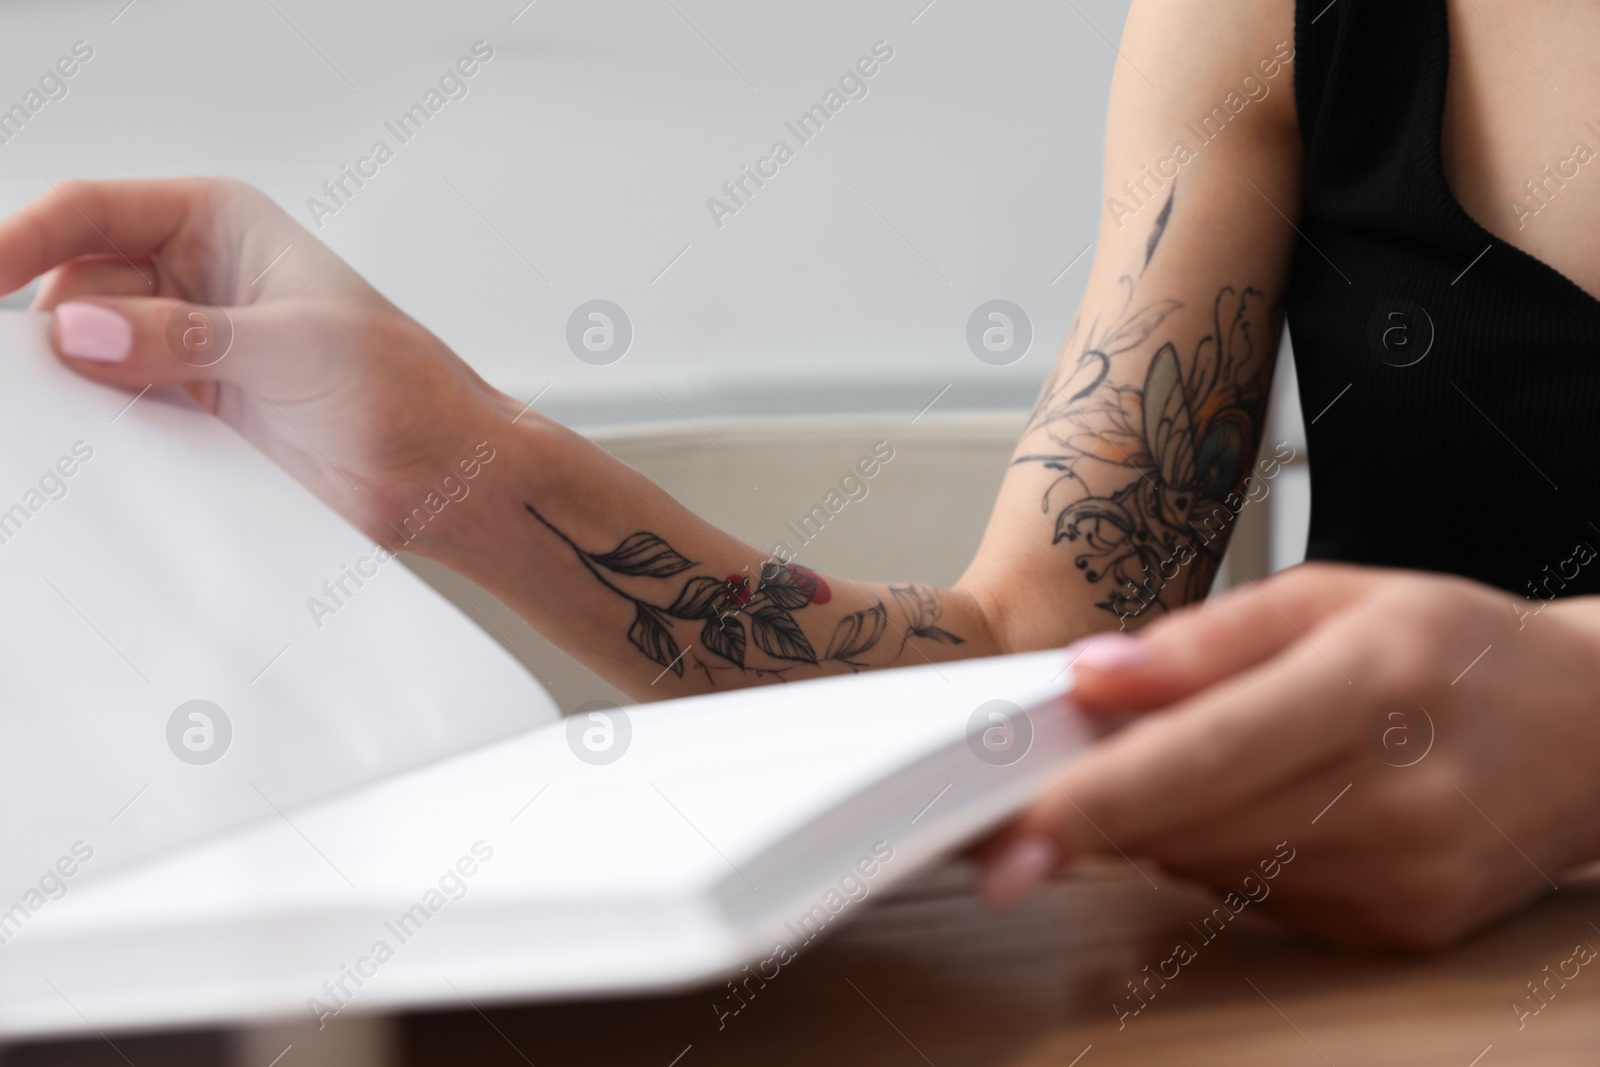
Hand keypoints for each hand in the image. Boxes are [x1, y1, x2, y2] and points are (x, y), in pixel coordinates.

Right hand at [0, 178, 512, 547]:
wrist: (445, 475)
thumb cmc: (405, 389)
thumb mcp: (297, 349)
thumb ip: (188, 338)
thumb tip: (83, 329)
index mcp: (219, 223)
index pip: (89, 212)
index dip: (20, 240)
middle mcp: (194, 276)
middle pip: (73, 282)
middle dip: (46, 326)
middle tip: (24, 378)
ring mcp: (187, 344)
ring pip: (87, 350)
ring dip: (68, 382)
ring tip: (51, 417)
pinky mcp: (190, 407)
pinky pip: (114, 405)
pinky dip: (94, 423)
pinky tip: (85, 446)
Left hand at [979, 563, 1599, 947]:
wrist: (1593, 733)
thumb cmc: (1453, 647)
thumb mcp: (1329, 598)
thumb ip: (1201, 641)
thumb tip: (1088, 677)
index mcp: (1373, 685)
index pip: (1206, 755)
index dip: (1097, 800)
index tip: (1013, 836)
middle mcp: (1400, 797)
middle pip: (1193, 825)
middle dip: (1099, 809)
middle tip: (1038, 783)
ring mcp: (1407, 879)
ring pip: (1212, 868)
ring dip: (1161, 823)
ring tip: (1191, 760)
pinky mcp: (1401, 929)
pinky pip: (1258, 899)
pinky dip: (1224, 854)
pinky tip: (1264, 804)